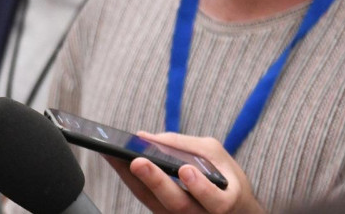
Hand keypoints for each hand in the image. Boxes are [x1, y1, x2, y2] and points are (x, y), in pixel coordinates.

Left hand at [105, 131, 263, 213]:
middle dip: (157, 182)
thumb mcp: (215, 155)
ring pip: (154, 203)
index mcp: (225, 203)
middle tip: (138, 162)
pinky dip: (130, 180)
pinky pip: (145, 199)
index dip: (201, 187)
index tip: (186, 170)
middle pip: (178, 205)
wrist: (229, 209)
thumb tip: (146, 138)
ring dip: (132, 178)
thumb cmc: (224, 177)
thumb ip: (185, 145)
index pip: (216, 202)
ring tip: (115, 155)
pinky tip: (116, 162)